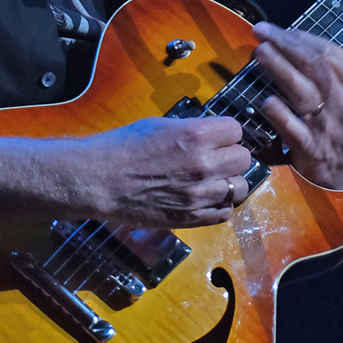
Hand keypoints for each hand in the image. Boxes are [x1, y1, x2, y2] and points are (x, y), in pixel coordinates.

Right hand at [0, 116, 254, 228]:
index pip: (236, 130)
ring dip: (229, 182)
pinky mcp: (192, 218)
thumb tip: (213, 135)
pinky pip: (225, 212)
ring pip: (240, 187)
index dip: (226, 133)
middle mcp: (204, 165)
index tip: (216, 136)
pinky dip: (220, 205)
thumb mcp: (161, 125)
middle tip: (215, 158)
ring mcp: (200, 195)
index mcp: (196, 136)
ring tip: (213, 180)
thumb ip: (193, 130)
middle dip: (230, 156)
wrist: (98, 181)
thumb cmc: (123, 147)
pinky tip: (207, 198)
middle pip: (243, 159)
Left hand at [251, 22, 342, 190]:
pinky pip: (294, 129)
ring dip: (280, 70)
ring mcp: (328, 127)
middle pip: (315, 67)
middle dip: (286, 46)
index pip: (332, 53)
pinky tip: (266, 101)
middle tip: (262, 31)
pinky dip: (281, 115)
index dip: (304, 38)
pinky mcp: (310, 149)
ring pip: (303, 92)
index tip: (282, 30)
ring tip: (259, 52)